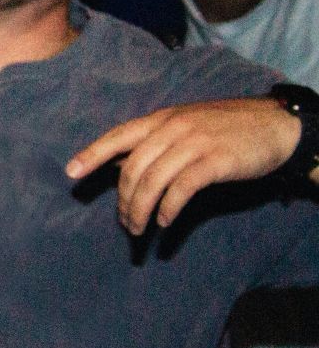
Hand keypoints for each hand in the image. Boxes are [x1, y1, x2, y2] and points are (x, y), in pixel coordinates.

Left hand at [66, 97, 300, 234]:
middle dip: (124, 199)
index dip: (92, 153)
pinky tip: (165, 222)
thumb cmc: (227, 129)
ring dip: (141, 210)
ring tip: (140, 228)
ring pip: (153, 181)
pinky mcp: (215, 161)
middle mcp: (174, 128)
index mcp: (163, 118)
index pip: (119, 135)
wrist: (276, 126)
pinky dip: (168, 208)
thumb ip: (154, 143)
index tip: (71, 173)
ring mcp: (194, 143)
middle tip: (125, 222)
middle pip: (133, 167)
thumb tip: (119, 165)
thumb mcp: (186, 126)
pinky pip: (181, 188)